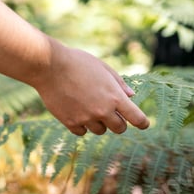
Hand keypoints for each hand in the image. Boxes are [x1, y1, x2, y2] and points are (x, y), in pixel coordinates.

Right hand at [33, 39, 149, 135]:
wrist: (50, 66)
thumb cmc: (78, 62)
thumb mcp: (102, 67)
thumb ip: (118, 83)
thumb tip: (131, 96)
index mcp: (115, 97)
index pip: (137, 118)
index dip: (143, 123)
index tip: (144, 124)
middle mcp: (102, 111)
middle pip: (119, 128)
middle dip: (117, 121)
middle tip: (110, 111)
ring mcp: (86, 118)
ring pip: (100, 131)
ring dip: (98, 122)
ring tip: (88, 106)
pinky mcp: (70, 122)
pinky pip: (82, 132)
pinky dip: (81, 125)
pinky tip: (76, 111)